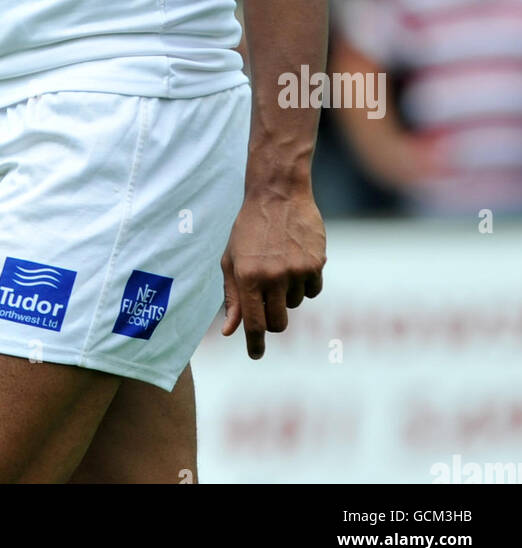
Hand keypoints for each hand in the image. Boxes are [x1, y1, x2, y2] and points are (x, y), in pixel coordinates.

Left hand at [220, 189, 325, 358]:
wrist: (277, 193)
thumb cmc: (249, 227)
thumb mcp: (231, 259)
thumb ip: (232, 296)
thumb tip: (230, 331)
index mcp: (247, 277)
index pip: (253, 324)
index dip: (255, 344)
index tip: (255, 354)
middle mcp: (272, 277)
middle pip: (278, 323)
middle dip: (273, 321)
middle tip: (268, 304)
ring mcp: (296, 271)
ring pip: (295, 305)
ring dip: (287, 294)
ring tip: (278, 265)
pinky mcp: (316, 263)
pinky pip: (313, 290)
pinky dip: (305, 283)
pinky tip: (296, 260)